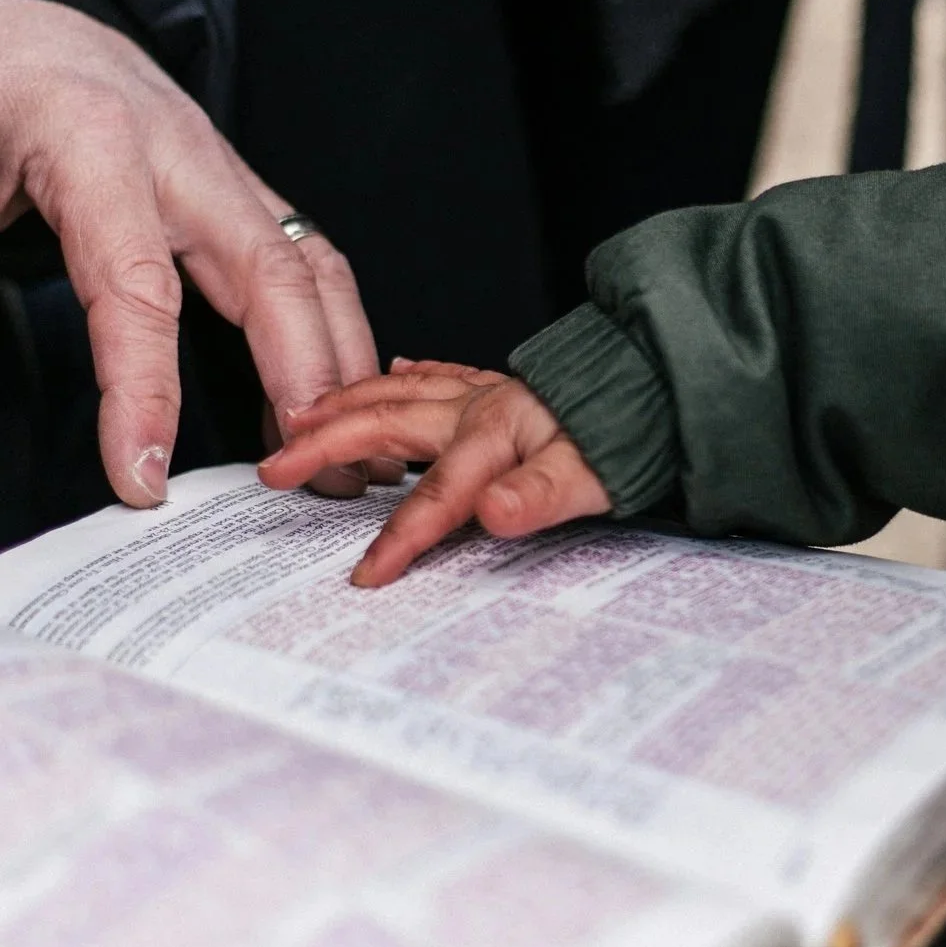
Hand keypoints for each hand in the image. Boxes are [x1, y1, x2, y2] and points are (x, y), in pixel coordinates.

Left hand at [0, 0, 382, 505]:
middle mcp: (183, 154)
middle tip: (317, 475)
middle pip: (273, 275)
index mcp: (94, 141)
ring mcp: (227, 169)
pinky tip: (336, 389)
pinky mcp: (247, 190)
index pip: (136, 287)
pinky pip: (314, 262)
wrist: (35, 33)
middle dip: (306, 380)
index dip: (144, 391)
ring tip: (348, 450)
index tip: (142, 476)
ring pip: (315, 268)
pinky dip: (339, 332)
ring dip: (343, 363)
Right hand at [258, 360, 612, 585]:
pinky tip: (396, 370)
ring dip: (349, 403)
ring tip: (302, 414)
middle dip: (328, 446)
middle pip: (388, 424)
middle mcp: (483, 406)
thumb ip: (541, 495)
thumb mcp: (597, 476)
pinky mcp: (506, 386)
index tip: (366, 576)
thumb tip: (493, 514)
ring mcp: (491, 391)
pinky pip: (442, 373)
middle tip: (276, 467)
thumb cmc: (634, 434)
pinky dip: (410, 374)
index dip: (400, 538)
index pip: (435, 495)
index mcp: (497, 432)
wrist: (669, 385)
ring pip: (402, 391)